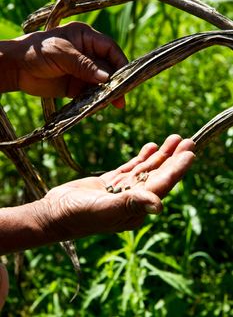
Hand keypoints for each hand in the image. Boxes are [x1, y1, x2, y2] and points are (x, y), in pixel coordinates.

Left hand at [15, 22, 127, 106]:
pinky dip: (96, 99)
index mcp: (86, 38)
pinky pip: (90, 93)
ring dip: (108, 93)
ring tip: (115, 105)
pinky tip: (101, 106)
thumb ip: (84, 66)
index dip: (120, 62)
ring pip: (101, 82)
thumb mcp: (62, 54)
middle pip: (109, 68)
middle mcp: (87, 54)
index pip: (110, 49)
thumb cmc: (37, 52)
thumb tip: (107, 79)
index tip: (126, 77)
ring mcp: (82, 71)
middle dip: (115, 82)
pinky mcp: (76, 86)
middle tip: (121, 97)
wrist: (16, 69)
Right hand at [37, 135, 194, 240]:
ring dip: (160, 155)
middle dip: (173, 158)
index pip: (162, 185)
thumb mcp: (104, 209)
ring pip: (146, 170)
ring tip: (173, 139)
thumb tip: (160, 205)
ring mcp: (122, 190)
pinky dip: (142, 158)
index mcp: (135, 208)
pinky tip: (151, 147)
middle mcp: (133, 200)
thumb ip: (131, 204)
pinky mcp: (111, 183)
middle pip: (158, 175)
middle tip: (187, 141)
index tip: (190, 153)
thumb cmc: (78, 215)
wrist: (54, 213)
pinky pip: (132, 168)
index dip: (177, 169)